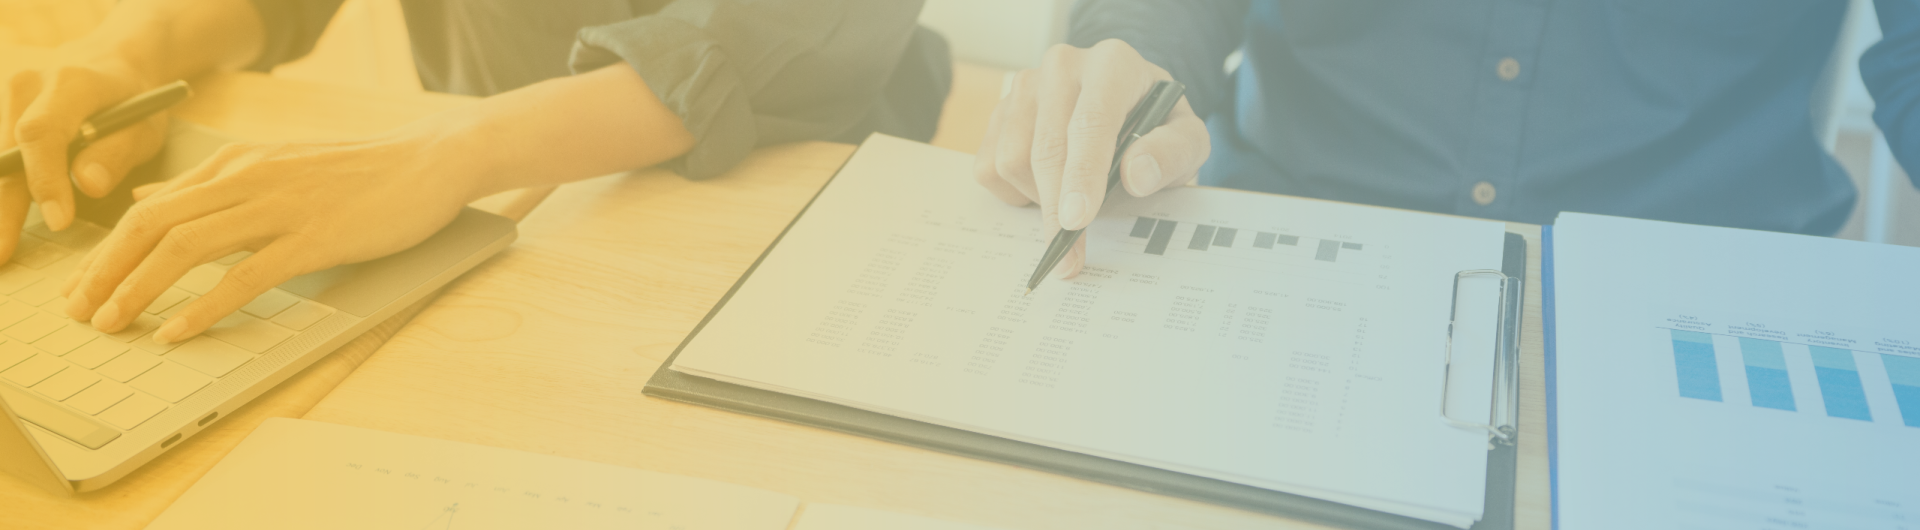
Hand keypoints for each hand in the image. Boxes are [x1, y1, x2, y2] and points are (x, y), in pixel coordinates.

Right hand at [2, 55, 169, 254]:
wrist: (107, 60)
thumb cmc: (131, 100)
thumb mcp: (144, 124)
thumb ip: (117, 153)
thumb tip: (88, 185)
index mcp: (69, 82)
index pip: (43, 134)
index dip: (46, 180)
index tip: (60, 222)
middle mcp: (25, 82)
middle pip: (2, 151)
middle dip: (1, 208)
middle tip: (3, 256)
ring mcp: (2, 91)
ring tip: (1, 249)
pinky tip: (1, 223)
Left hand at [61, 123, 484, 343]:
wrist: (430, 161)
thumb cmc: (361, 170)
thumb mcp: (277, 164)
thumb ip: (214, 182)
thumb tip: (154, 196)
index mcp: (238, 163)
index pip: (152, 205)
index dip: (109, 250)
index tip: (88, 287)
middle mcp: (249, 178)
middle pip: (154, 224)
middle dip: (109, 271)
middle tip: (85, 312)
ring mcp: (281, 207)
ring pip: (186, 246)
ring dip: (141, 289)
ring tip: (116, 324)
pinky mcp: (315, 237)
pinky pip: (245, 275)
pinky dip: (203, 305)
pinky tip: (179, 329)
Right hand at [972, 39, 1208, 277]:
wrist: (1125, 106)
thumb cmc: (1155, 126)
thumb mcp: (1186, 140)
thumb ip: (1171, 154)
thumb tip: (1136, 175)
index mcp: (1112, 65)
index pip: (1090, 122)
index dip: (1082, 176)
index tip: (1078, 222)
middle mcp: (1062, 66)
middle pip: (1046, 148)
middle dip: (1056, 209)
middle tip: (1069, 257)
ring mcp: (1024, 86)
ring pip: (1012, 160)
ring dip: (1040, 198)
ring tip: (1072, 197)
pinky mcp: (999, 110)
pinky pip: (989, 168)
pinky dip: (1015, 193)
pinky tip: (1045, 187)